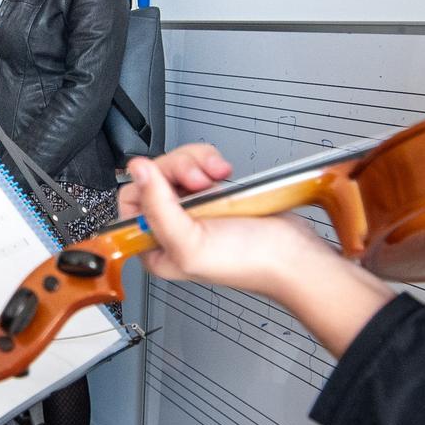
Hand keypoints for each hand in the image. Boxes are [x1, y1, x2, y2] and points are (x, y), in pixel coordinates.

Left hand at [125, 150, 394, 356]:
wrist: (294, 253)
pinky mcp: (214, 193)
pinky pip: (199, 164)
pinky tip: (224, 173)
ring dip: (196, 163)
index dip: (146, 186)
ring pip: (176, 167)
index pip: (129, 204)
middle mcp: (170, 229)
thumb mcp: (191, 243)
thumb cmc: (249, 262)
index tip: (168, 184)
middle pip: (152, 178)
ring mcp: (194, 209)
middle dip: (177, 170)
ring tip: (217, 176)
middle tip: (199, 180)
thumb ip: (158, 208)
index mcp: (155, 248)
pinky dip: (210, 162)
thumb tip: (137, 172)